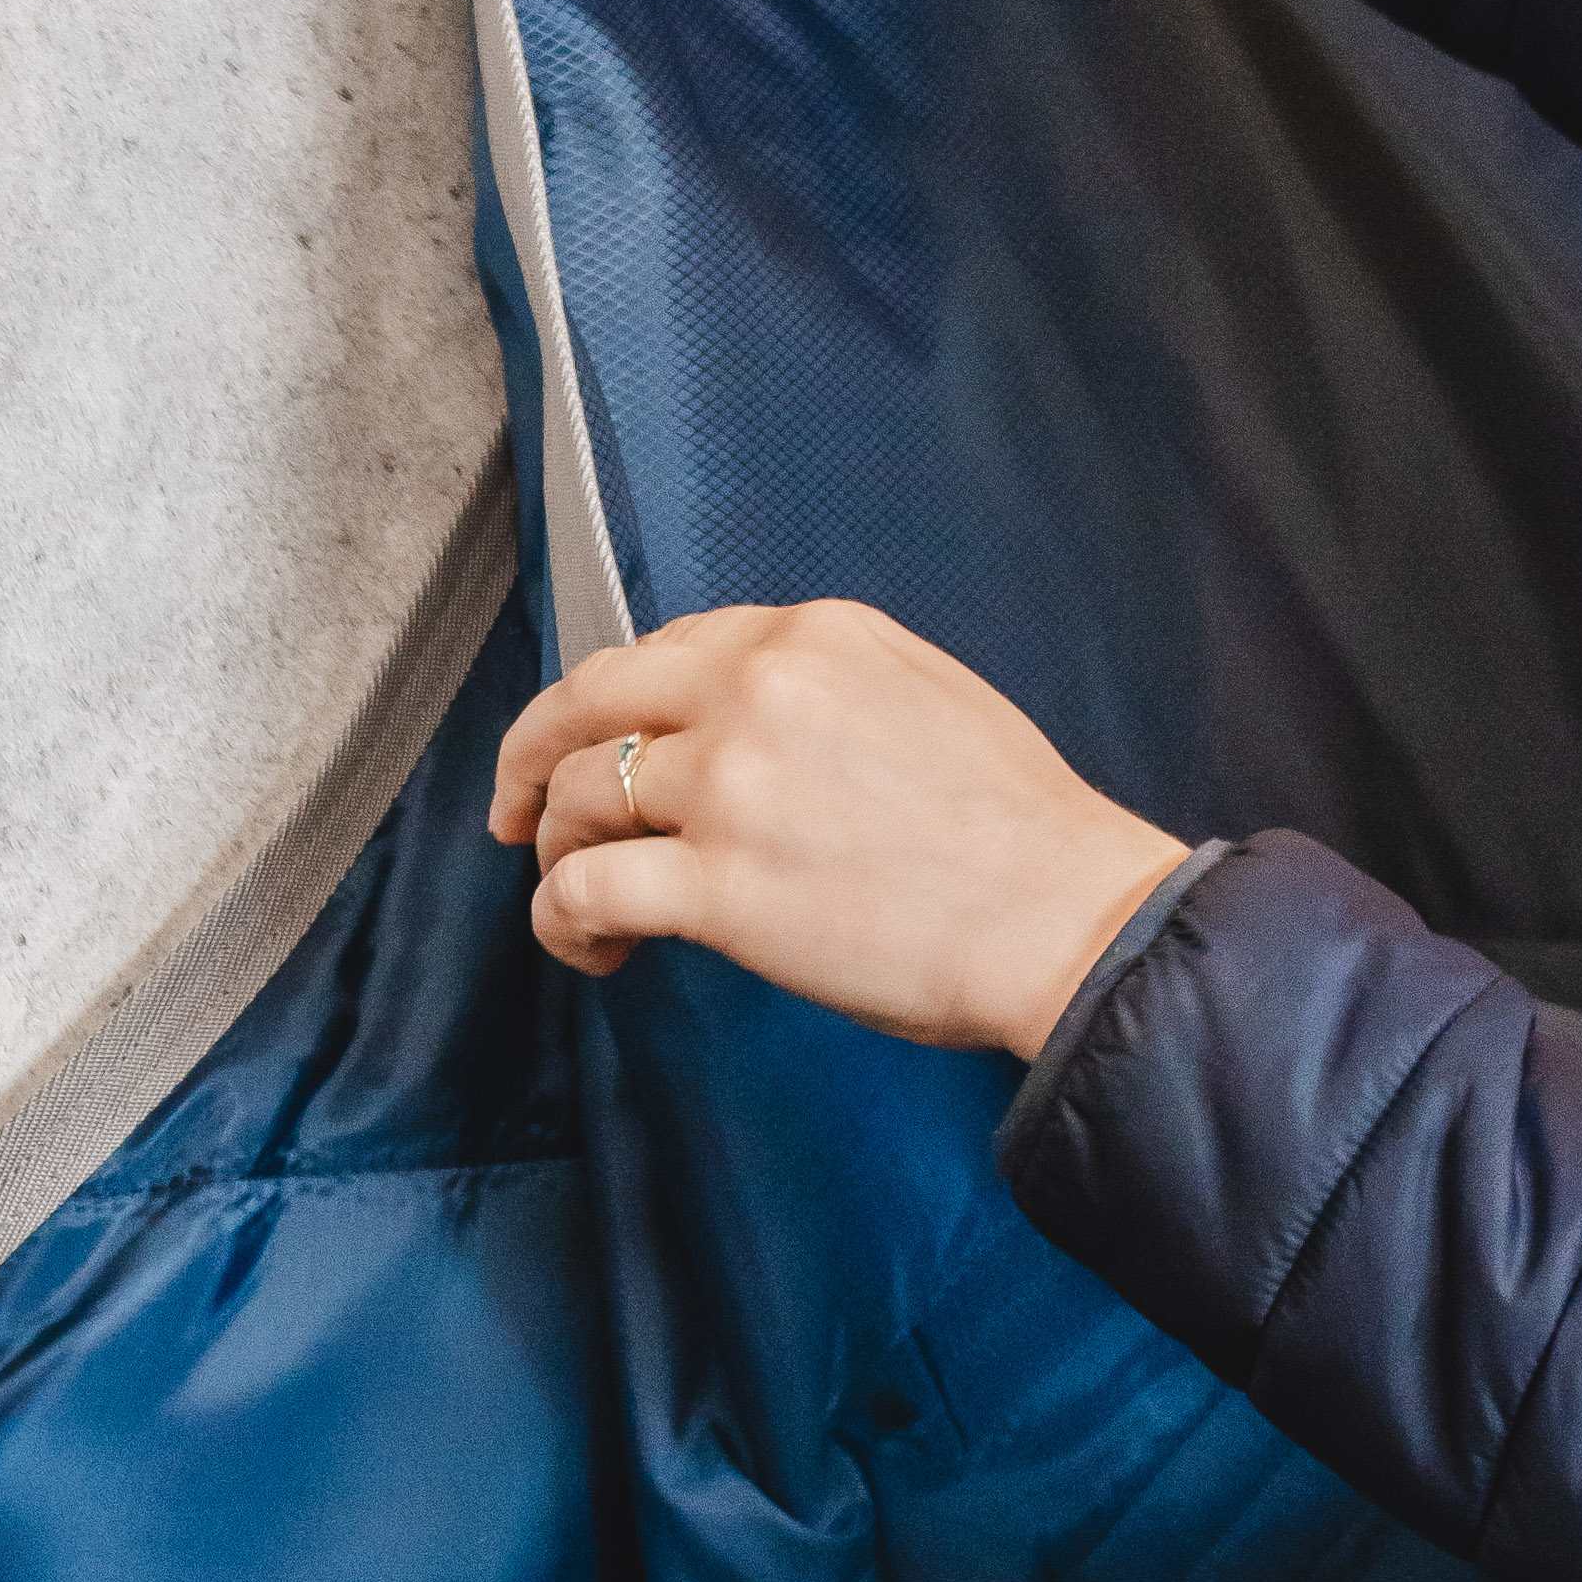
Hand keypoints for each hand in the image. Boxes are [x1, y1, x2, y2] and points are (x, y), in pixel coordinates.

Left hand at [494, 605, 1192, 1061]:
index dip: (608, 705)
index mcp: (811, 636)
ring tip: (583, 902)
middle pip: (585, 702)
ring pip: (574, 798)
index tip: (590, 744)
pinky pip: (583, 889)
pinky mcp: (716, 884)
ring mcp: (729, 784)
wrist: (1068, 917)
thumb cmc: (1020, 833)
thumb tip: (739, 730)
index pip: (665, 650)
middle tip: (514, 810)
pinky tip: (589, 945)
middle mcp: (756, 689)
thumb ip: (817, 690)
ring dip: (558, 853)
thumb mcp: (922, 695)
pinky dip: (563, 920)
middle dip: (529, 758)